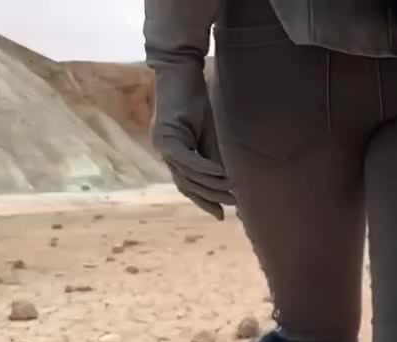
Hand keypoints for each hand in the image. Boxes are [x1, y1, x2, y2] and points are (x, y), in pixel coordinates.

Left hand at [151, 61, 234, 218]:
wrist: (180, 71)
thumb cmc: (196, 97)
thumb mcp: (209, 131)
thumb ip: (214, 154)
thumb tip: (229, 177)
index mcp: (173, 151)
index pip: (187, 184)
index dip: (203, 201)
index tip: (220, 215)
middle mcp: (165, 152)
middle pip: (187, 185)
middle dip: (210, 198)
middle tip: (233, 205)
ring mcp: (163, 146)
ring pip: (188, 176)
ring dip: (211, 186)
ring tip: (232, 192)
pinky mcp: (167, 137)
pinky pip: (187, 160)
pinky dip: (204, 169)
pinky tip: (221, 175)